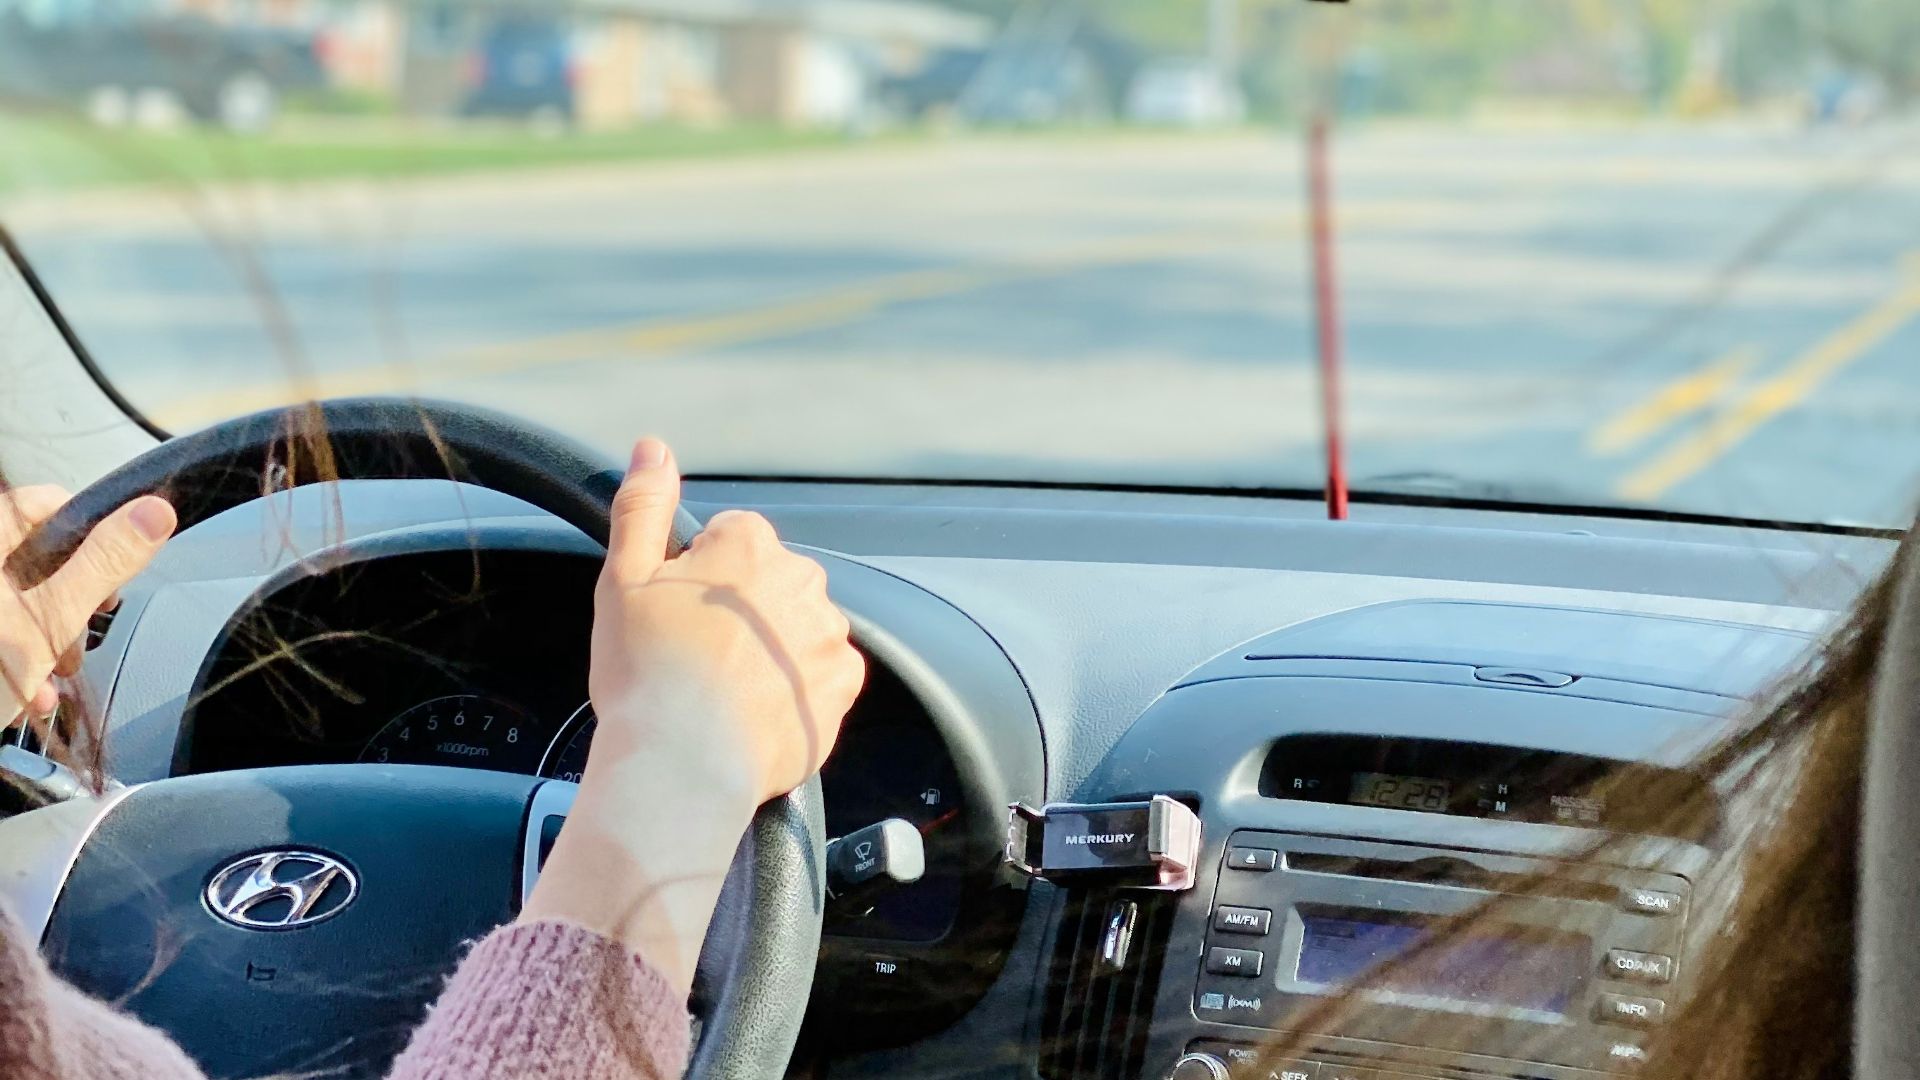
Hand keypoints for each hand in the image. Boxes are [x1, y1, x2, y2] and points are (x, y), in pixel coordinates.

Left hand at [2, 485, 175, 729]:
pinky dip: (10, 657)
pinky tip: (22, 694)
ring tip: (49, 676)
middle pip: (31, 557)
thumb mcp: (49, 619)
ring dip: (41, 639)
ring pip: (12, 600)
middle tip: (78, 635)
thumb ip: (104, 563)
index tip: (112, 570)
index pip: (47, 503)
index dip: (92, 532)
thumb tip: (154, 513)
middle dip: (66, 602)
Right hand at [523, 437, 863, 993]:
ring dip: (772, 648)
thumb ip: (643, 504)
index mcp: (750, 545)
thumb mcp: (623, 576)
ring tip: (725, 691)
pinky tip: (756, 710)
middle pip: (770, 581)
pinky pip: (822, 676)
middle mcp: (802, 581)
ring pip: (798, 628)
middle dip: (742, 609)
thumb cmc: (646, 673)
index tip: (678, 616)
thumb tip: (653, 447)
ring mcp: (828, 635)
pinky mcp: (842, 688)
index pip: (731, 539)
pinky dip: (796, 689)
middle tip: (697, 657)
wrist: (683, 764)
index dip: (698, 577)